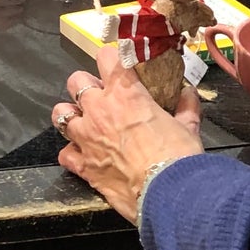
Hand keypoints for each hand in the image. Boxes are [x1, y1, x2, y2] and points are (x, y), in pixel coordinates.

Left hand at [52, 47, 202, 221]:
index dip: (111, 59)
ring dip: (70, 116)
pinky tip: (83, 156)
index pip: (107, 57)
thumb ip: (186, 107)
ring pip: (61, 113)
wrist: (169, 193)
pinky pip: (65, 154)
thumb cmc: (178, 158)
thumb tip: (189, 93)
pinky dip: (72, 154)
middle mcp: (100, 109)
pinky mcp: (83, 165)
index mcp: (126, 93)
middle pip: (76, 81)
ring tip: (84, 123)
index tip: (118, 66)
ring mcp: (87, 137)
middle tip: (100, 97)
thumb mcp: (188, 127)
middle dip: (86, 85)